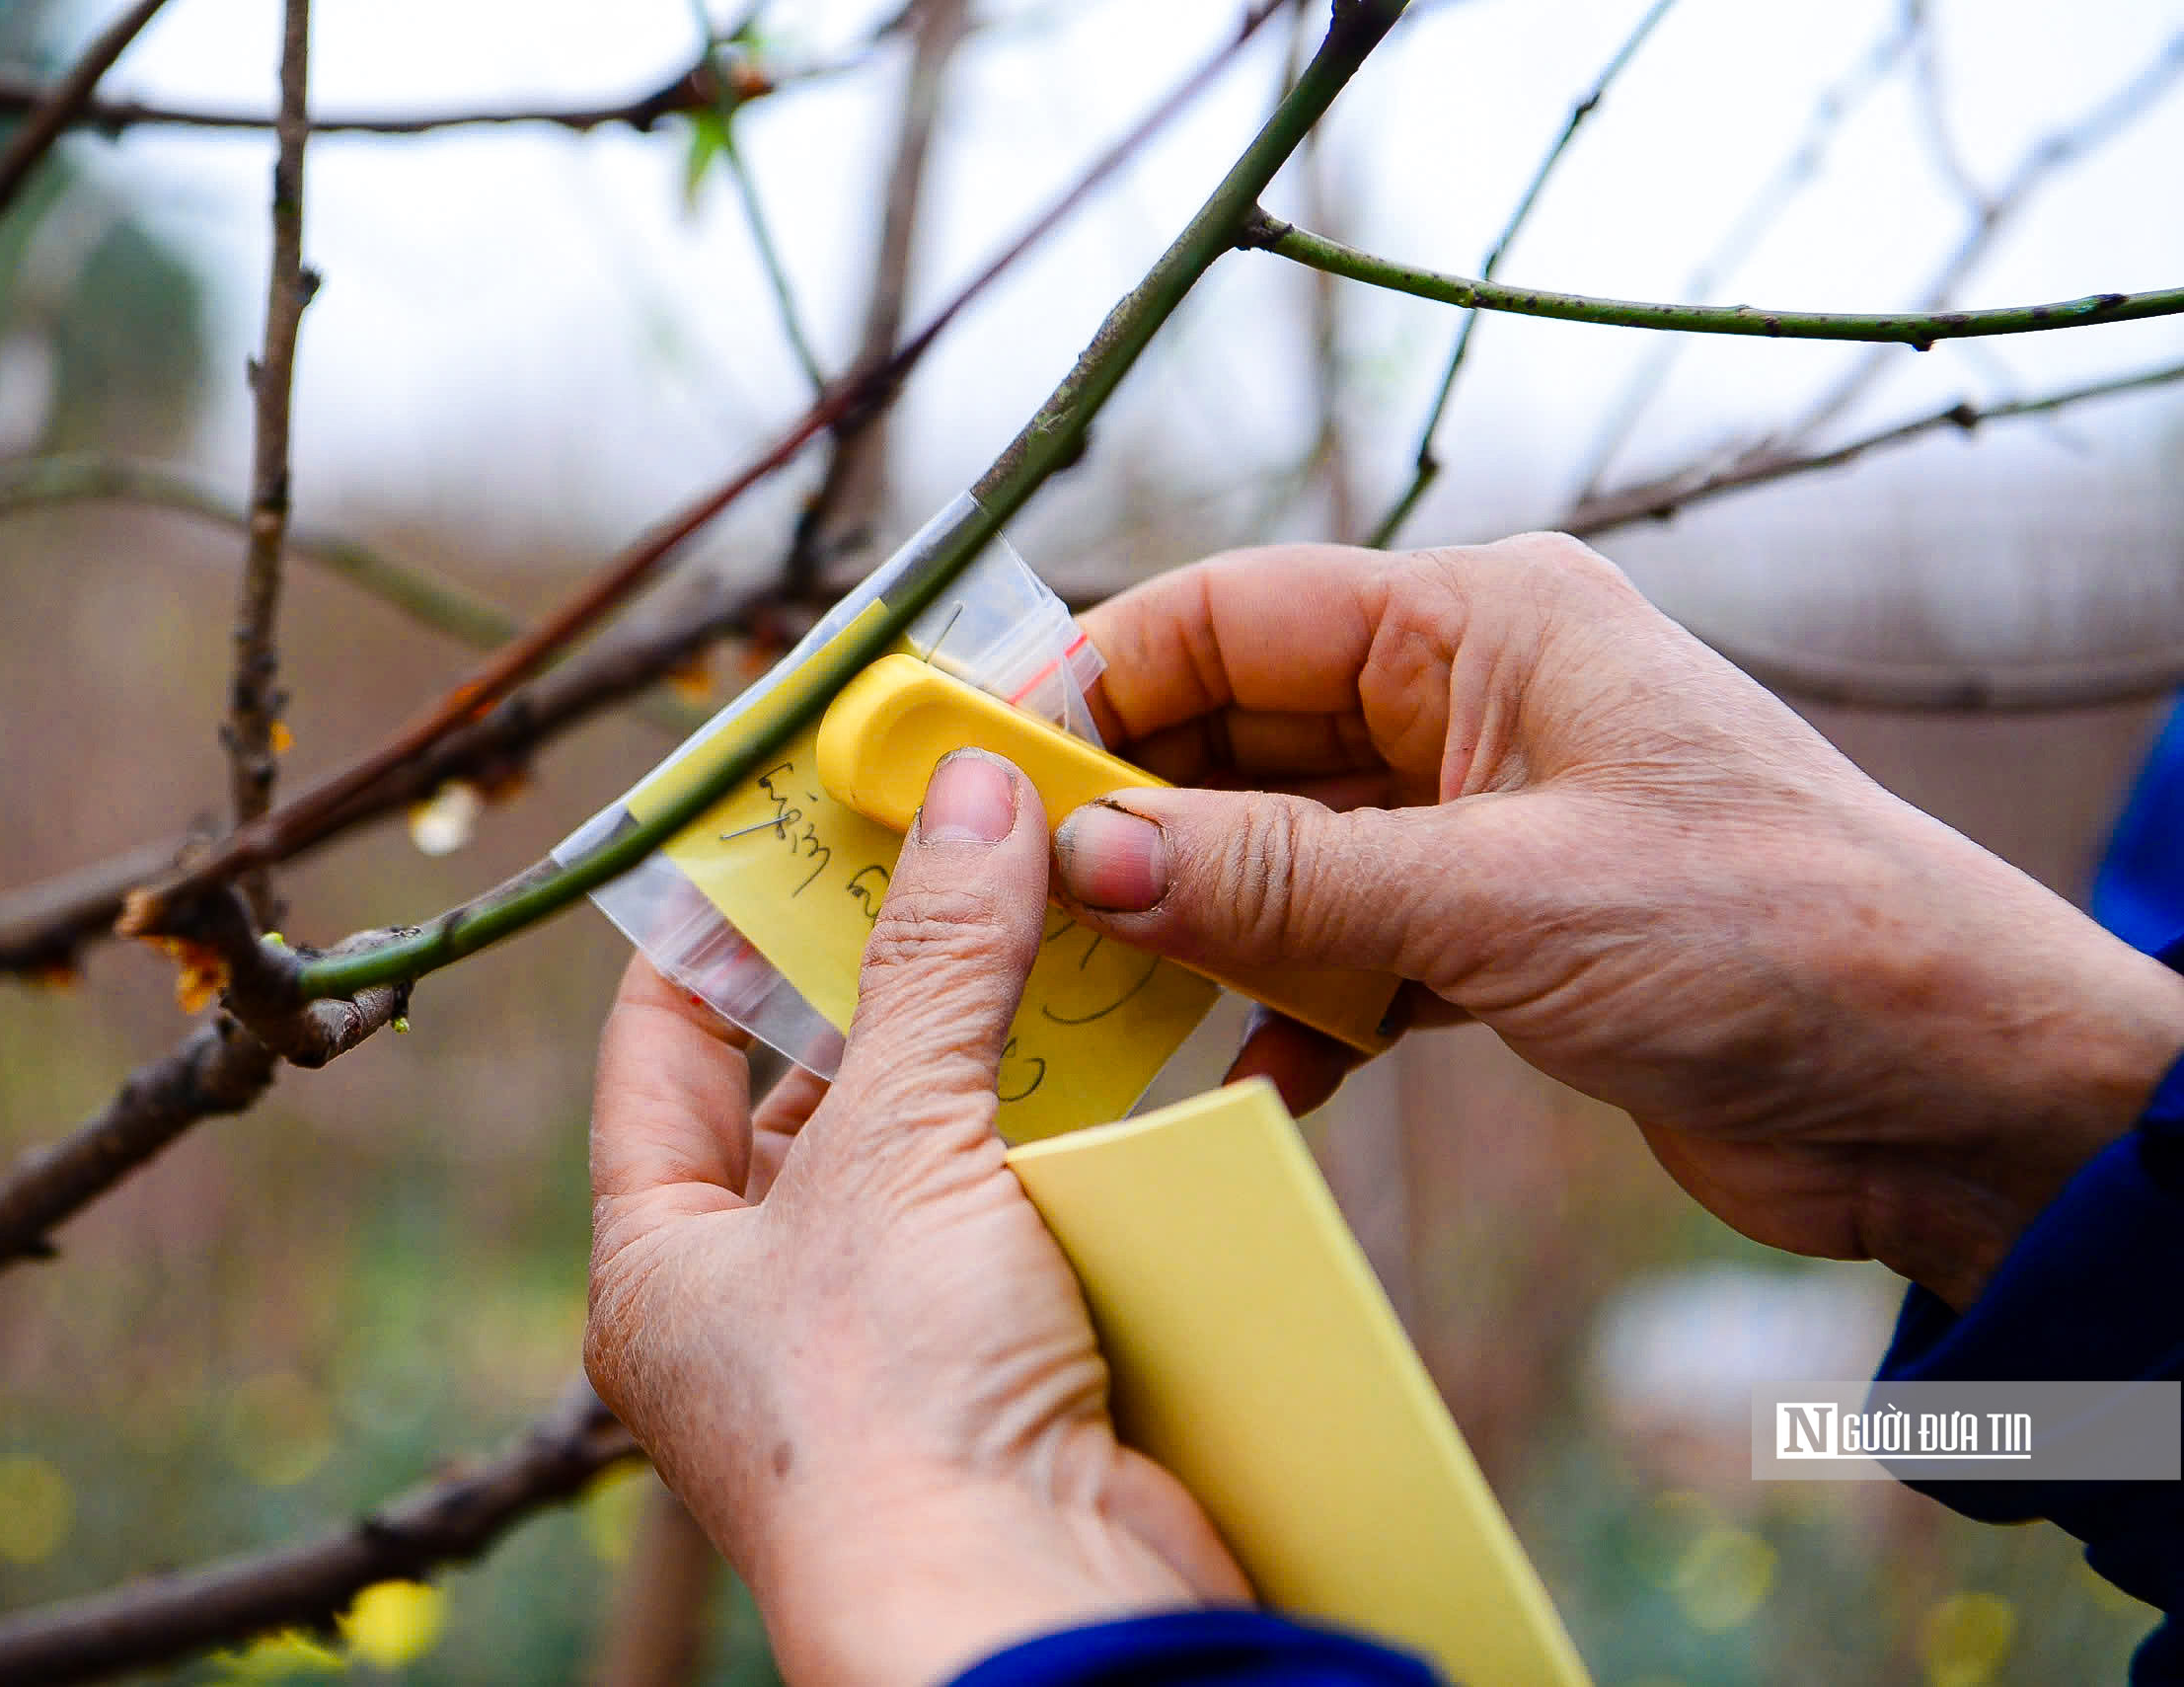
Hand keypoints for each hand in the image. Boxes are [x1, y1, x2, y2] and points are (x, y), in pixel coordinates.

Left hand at [586, 750, 1245, 1686]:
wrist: (1034, 1611)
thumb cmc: (894, 1404)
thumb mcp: (897, 1148)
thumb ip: (936, 965)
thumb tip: (971, 794)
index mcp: (665, 1262)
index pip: (663, 1049)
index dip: (713, 926)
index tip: (781, 821)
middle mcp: (763, 1307)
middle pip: (816, 1095)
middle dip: (890, 979)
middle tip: (955, 844)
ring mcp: (892, 1345)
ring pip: (941, 1150)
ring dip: (1001, 1049)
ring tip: (1050, 917)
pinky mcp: (1010, 1370)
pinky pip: (1034, 1217)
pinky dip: (1077, 1139)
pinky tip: (1127, 1049)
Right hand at [1053, 533, 2183, 1308]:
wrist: (1951, 1093)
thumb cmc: (1774, 936)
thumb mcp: (1501, 900)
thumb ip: (1284, 882)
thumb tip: (1087, 859)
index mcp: (1483, 624)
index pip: (1232, 615)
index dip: (1096, 679)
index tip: (984, 762)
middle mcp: (1471, 705)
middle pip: (1239, 733)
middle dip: (1129, 813)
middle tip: (1007, 892)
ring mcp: (1480, 824)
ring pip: (1279, 851)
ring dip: (1199, 922)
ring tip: (1096, 993)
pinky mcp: (1495, 936)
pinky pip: (1341, 953)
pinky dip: (1289, 1011)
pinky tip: (1247, 1078)